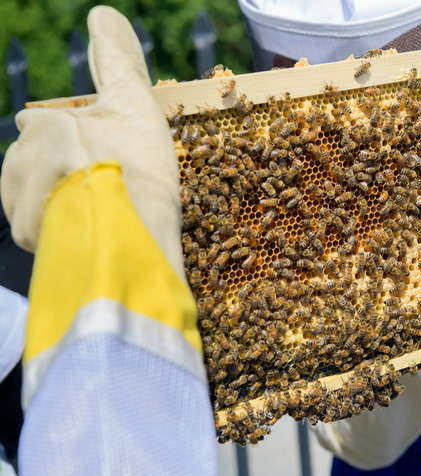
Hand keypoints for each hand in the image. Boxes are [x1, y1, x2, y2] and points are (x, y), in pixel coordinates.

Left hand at [0, 6, 183, 275]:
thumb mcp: (133, 104)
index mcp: (42, 125)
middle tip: (104, 189)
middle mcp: (19, 161)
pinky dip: (62, 234)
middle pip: (36, 164)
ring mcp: (20, 203)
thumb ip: (117, 59)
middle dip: (62, 175)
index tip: (94, 151)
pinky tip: (90, 234)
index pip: (41, 124)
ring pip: (35, 198)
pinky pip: (42, 233)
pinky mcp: (30, 240)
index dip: (70, 136)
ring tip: (100, 215)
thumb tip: (102, 13)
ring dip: (60, 205)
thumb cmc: (130, 166)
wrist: (120, 233)